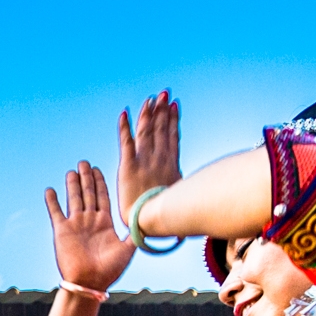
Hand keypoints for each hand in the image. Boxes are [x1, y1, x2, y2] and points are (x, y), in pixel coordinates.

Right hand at [46, 160, 138, 293]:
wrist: (90, 283)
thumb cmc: (110, 270)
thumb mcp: (128, 249)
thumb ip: (135, 233)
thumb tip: (147, 219)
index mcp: (105, 223)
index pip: (102, 197)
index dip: (100, 182)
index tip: (97, 169)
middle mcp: (90, 221)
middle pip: (88, 193)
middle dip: (86, 178)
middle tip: (84, 162)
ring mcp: (75, 225)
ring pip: (74, 199)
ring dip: (72, 185)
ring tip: (71, 171)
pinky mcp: (62, 231)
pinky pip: (55, 212)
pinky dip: (52, 201)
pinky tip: (50, 190)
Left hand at [116, 90, 181, 212]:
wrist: (153, 222)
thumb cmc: (168, 215)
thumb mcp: (180, 197)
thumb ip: (181, 188)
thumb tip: (192, 191)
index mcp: (171, 164)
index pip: (172, 136)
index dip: (172, 119)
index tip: (173, 105)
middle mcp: (159, 158)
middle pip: (161, 128)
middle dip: (162, 110)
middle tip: (163, 93)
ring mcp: (144, 161)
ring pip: (146, 130)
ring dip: (148, 113)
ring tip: (150, 98)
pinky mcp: (128, 166)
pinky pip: (126, 141)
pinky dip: (124, 127)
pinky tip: (124, 113)